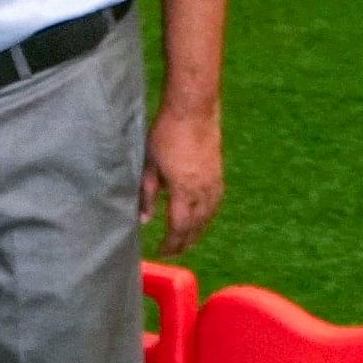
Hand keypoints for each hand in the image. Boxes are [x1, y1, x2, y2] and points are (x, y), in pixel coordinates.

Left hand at [145, 105, 223, 254]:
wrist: (193, 110)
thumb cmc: (166, 133)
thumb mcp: (149, 164)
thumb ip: (146, 194)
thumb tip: (144, 220)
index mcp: (183, 190)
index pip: (179, 226)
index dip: (171, 243)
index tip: (162, 252)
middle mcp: (203, 191)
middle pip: (196, 226)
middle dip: (184, 242)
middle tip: (173, 252)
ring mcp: (214, 182)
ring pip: (208, 216)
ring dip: (197, 232)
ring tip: (187, 241)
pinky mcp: (218, 173)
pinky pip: (215, 204)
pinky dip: (208, 217)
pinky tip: (202, 218)